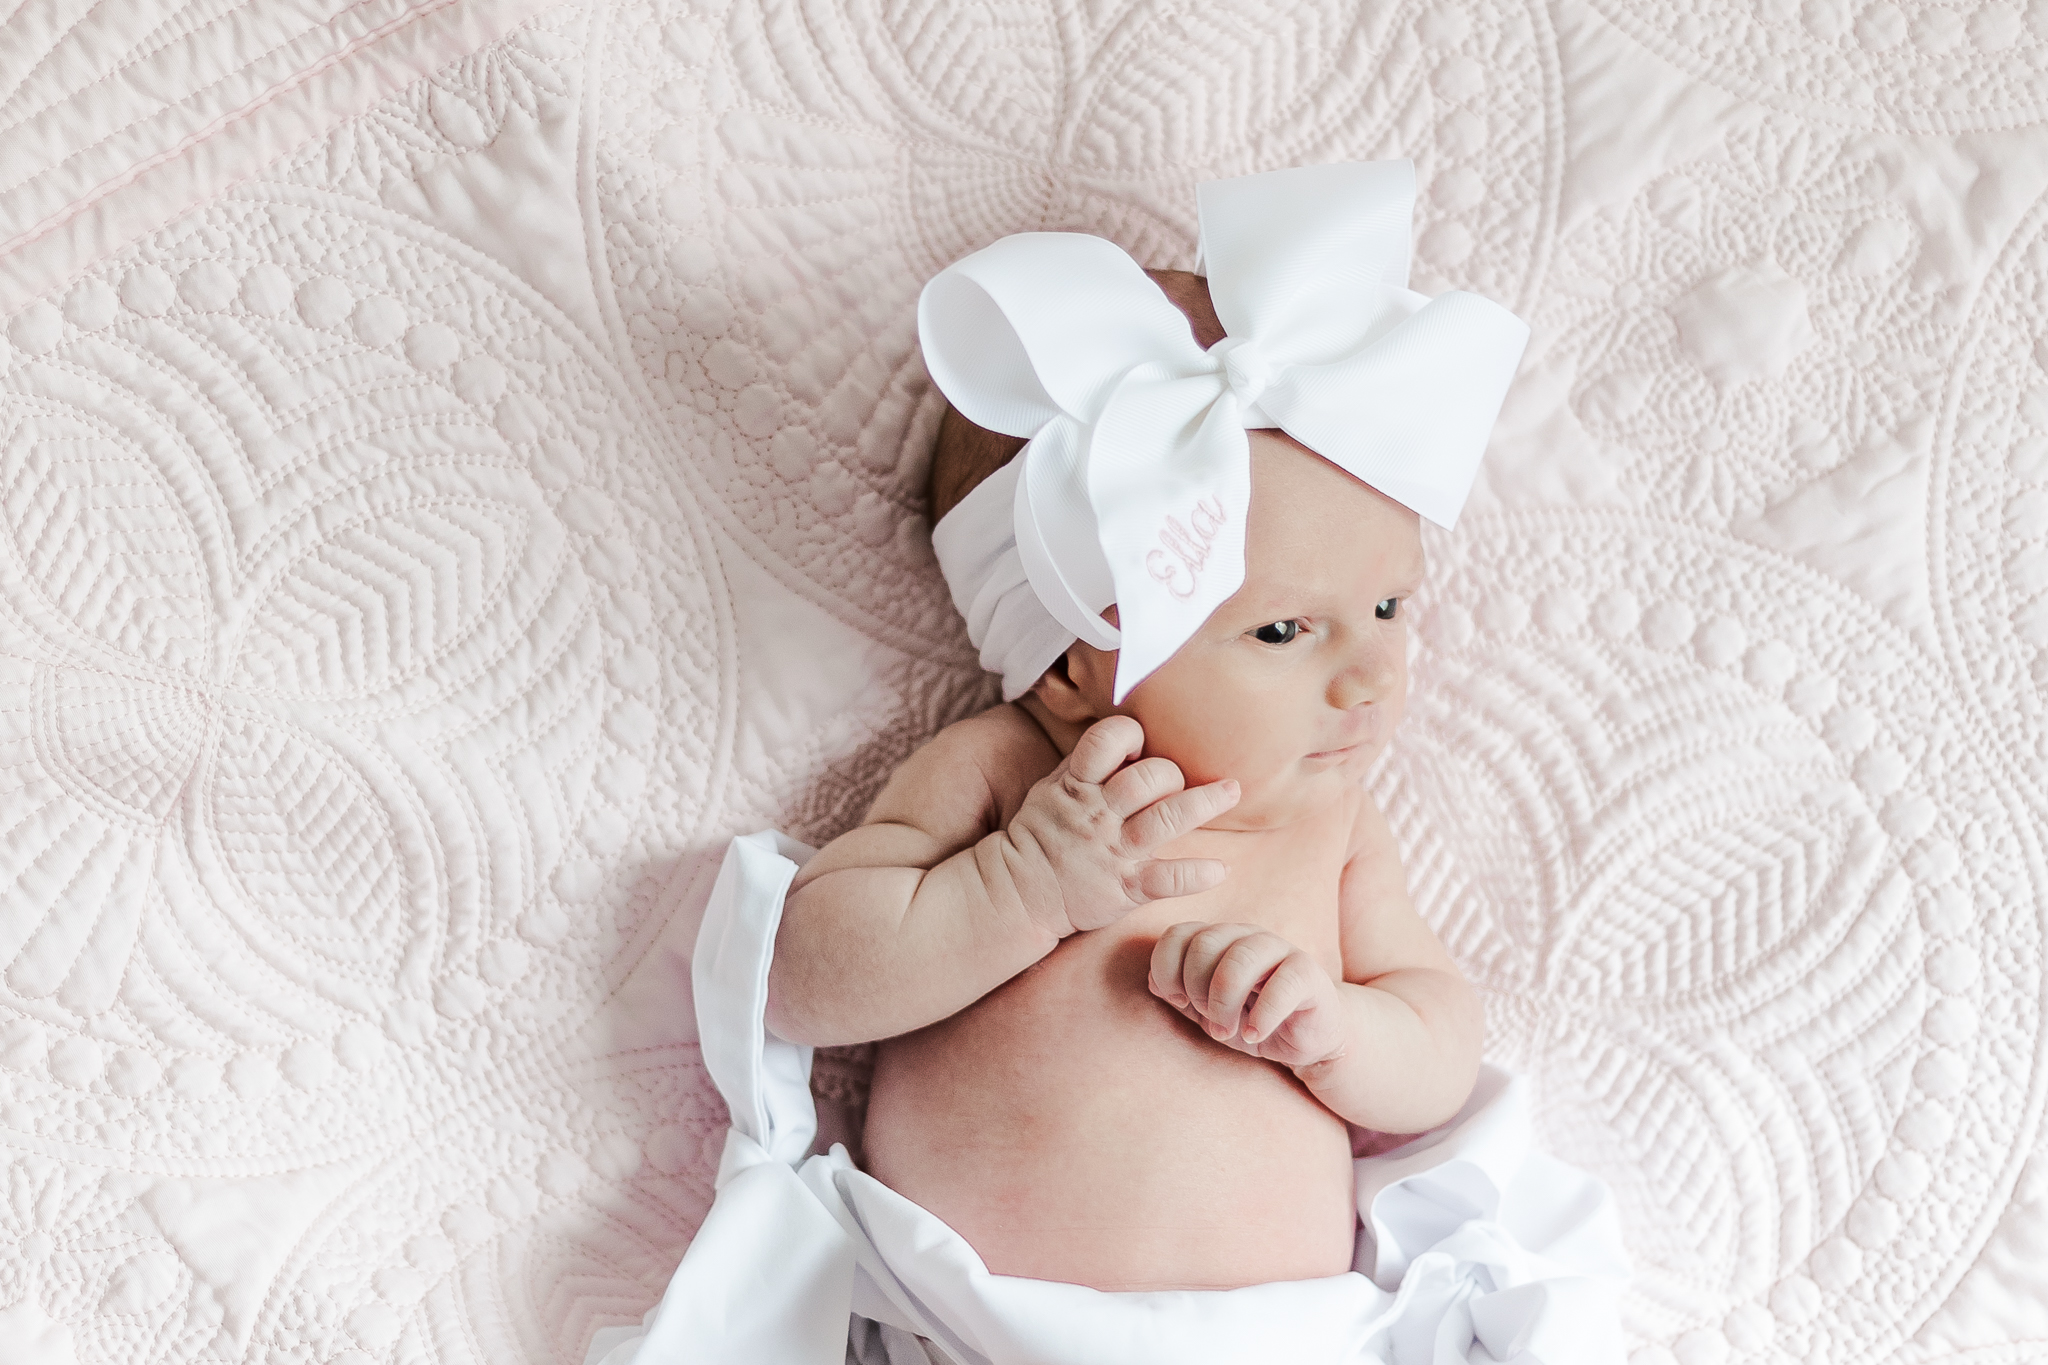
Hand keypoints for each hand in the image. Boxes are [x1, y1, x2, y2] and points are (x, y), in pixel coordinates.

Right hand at [1001, 716, 1239, 937]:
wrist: (1017, 893)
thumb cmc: (1040, 836)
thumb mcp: (1050, 790)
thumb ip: (1085, 765)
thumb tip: (1122, 738)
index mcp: (1076, 786)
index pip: (1107, 740)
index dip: (1130, 735)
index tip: (1140, 746)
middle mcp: (1098, 815)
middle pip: (1147, 778)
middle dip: (1171, 774)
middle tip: (1179, 783)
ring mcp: (1113, 851)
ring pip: (1166, 819)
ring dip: (1205, 803)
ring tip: (1232, 791)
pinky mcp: (1124, 887)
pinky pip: (1168, 878)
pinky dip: (1198, 874)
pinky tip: (1220, 869)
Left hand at [1147, 923, 1345, 1070]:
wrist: (1305, 1039)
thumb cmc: (1251, 1020)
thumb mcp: (1206, 1013)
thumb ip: (1179, 995)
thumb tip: (1153, 982)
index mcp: (1218, 939)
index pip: (1178, 934)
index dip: (1167, 969)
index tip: (1178, 1000)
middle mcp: (1246, 936)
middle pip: (1204, 944)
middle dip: (1197, 989)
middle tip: (1210, 1022)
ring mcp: (1279, 949)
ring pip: (1240, 959)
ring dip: (1225, 1002)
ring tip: (1229, 1031)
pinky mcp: (1308, 972)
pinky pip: (1282, 983)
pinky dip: (1262, 1014)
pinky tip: (1255, 1033)